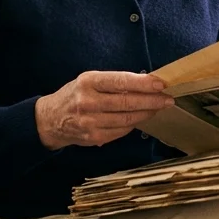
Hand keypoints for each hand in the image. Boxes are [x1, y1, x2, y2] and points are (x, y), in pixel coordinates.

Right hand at [34, 71, 174, 150]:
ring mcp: (91, 122)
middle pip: (127, 102)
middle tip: (168, 99)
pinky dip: (133, 124)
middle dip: (151, 101)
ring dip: (146, 113)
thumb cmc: (74, 95)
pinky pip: (121, 131)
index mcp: (88, 82)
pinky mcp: (94, 137)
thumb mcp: (88, 80)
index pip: (121, 81)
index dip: (143, 83)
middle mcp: (88, 102)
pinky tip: (140, 118)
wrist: (50, 120)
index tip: (161, 84)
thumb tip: (144, 83)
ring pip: (127, 119)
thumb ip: (112, 82)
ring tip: (158, 108)